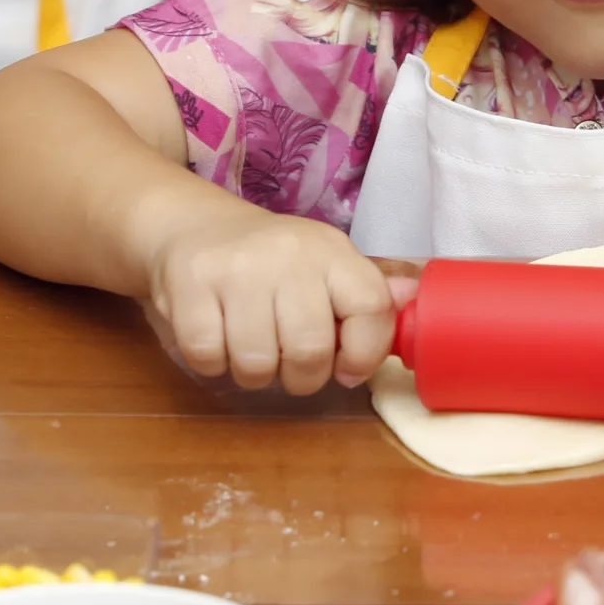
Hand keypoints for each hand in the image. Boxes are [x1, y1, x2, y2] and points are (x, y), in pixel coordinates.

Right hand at [145, 209, 400, 394]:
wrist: (192, 226)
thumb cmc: (270, 262)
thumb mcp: (324, 266)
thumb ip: (367, 293)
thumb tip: (413, 297)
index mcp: (332, 250)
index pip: (371, 308)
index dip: (364, 355)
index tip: (345, 368)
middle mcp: (289, 253)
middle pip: (309, 351)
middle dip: (301, 378)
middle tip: (288, 365)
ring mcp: (237, 267)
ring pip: (256, 363)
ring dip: (253, 374)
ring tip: (250, 348)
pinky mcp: (190, 284)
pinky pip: (209, 356)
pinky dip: (213, 363)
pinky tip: (217, 339)